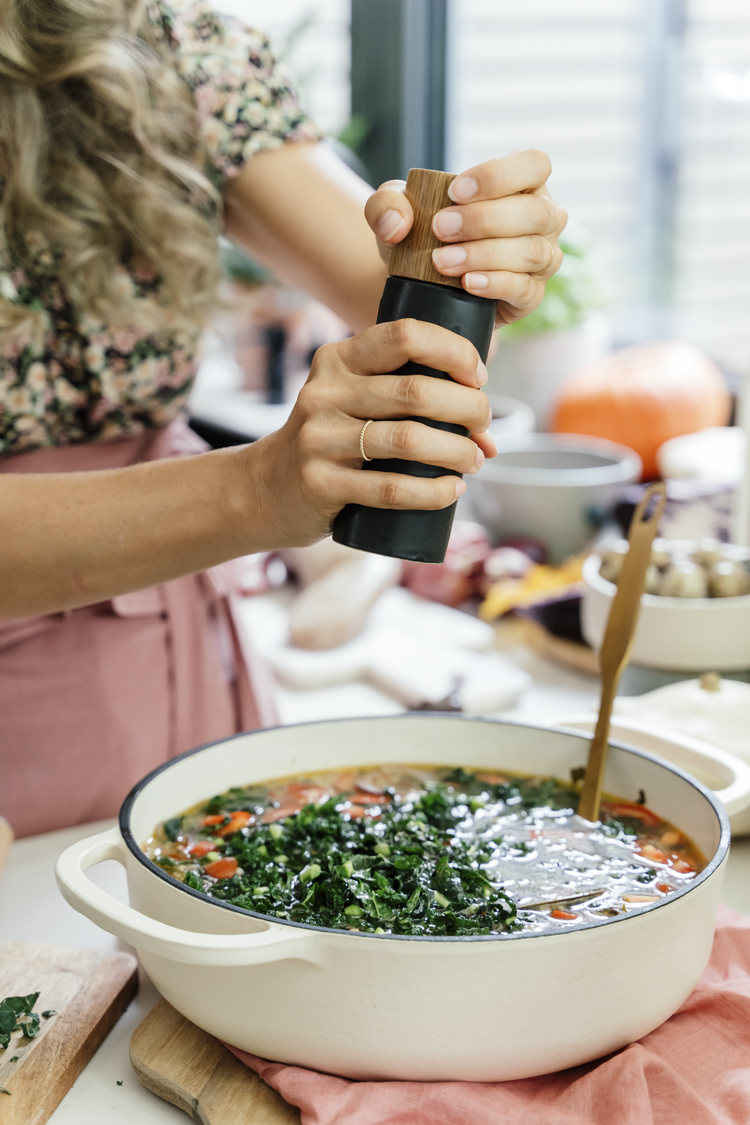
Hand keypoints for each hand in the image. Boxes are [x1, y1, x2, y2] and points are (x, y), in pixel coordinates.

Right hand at [252, 319, 496, 545]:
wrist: (267, 488)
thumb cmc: (332, 440)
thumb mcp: (352, 401)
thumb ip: (407, 401)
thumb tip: (489, 435)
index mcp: (337, 359)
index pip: (405, 334)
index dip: (454, 352)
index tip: (478, 379)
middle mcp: (325, 392)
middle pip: (416, 391)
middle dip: (467, 409)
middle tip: (484, 427)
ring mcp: (320, 439)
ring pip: (409, 440)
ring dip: (457, 452)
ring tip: (475, 460)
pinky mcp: (321, 483)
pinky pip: (391, 489)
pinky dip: (433, 492)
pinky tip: (452, 490)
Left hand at [365, 150, 566, 327]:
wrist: (418, 282)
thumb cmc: (420, 233)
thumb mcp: (395, 211)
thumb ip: (387, 204)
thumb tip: (396, 224)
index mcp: (522, 184)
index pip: (534, 165)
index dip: (500, 175)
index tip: (456, 191)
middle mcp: (541, 218)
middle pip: (534, 212)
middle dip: (484, 220)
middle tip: (440, 229)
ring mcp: (541, 258)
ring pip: (531, 252)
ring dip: (484, 255)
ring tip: (442, 261)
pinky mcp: (530, 295)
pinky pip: (525, 289)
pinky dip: (495, 284)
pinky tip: (467, 284)